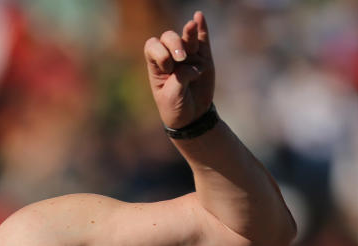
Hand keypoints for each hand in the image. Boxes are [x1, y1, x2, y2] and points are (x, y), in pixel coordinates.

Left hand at [144, 10, 214, 129]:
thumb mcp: (173, 96)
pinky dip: (202, 27)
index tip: (168, 67)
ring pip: (187, 37)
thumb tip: (194, 65)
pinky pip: (202, 39)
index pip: (153, 46)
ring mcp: (188, 56)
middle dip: (174, 44)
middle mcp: (171, 57)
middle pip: (168, 38)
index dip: (159, 52)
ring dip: (188, 32)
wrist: (192, 117)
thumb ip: (180, 78)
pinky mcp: (204, 59)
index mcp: (156, 66)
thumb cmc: (175, 107)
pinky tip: (199, 16)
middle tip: (182, 58)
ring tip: (190, 26)